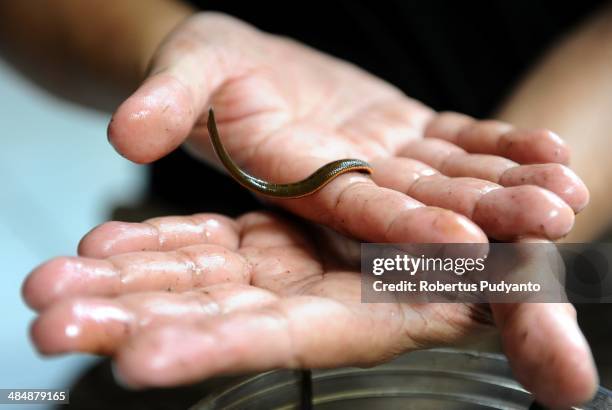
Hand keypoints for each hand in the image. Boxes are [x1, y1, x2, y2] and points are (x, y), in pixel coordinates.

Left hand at [24, 211, 595, 407]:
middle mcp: (310, 295)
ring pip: (190, 272)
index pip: (277, 339)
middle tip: (48, 319)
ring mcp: (282, 263)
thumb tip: (576, 382)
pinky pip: (202, 239)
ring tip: (48, 286)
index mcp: (358, 314)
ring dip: (120, 279)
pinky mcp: (268, 231)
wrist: (464, 199)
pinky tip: (102, 242)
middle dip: (129, 317)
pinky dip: (154, 241)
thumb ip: (528, 322)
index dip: (213, 348)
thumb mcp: (517, 275)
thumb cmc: (495, 243)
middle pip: (210, 310)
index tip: (138, 361)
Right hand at [109, 13, 586, 242]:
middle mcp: (340, 177)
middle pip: (415, 201)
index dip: (397, 224)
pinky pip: (456, 140)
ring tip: (567, 195)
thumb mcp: (180, 73)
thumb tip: (125, 130)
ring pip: (447, 176)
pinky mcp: (399, 131)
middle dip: (482, 212)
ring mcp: (377, 156)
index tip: (459, 240)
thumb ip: (163, 103)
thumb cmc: (201, 70)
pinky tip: (550, 151)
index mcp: (289, 173)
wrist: (233, 66)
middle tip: (549, 222)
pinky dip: (500, 145)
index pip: (347, 206)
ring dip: (507, 185)